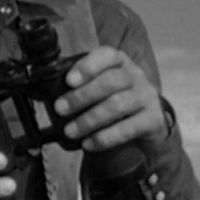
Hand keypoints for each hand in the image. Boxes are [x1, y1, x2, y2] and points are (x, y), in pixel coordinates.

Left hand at [51, 46, 167, 152]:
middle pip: (110, 82)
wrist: (149, 122)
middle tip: (60, 109)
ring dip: (89, 119)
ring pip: (117, 105)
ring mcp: (146, 97)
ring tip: (70, 131)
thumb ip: (80, 85)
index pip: (107, 56)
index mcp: (120, 63)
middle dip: (81, 96)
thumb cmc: (115, 100)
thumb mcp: (101, 87)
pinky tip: (89, 143)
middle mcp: (136, 76)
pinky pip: (128, 128)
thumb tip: (46, 93)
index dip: (87, 66)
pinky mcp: (153, 120)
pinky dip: (105, 137)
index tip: (69, 81)